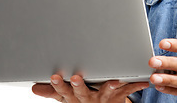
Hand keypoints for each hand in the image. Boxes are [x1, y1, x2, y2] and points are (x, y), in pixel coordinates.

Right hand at [32, 74, 148, 102]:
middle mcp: (88, 99)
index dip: (59, 85)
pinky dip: (135, 84)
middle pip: (82, 92)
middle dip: (78, 85)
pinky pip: (128, 90)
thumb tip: (34, 88)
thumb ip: (52, 91)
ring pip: (106, 92)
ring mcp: (104, 98)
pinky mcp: (119, 96)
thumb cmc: (84, 99)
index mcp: (74, 96)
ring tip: (114, 80)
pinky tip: (142, 80)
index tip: (54, 76)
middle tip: (76, 77)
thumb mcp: (66, 96)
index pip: (63, 91)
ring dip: (110, 86)